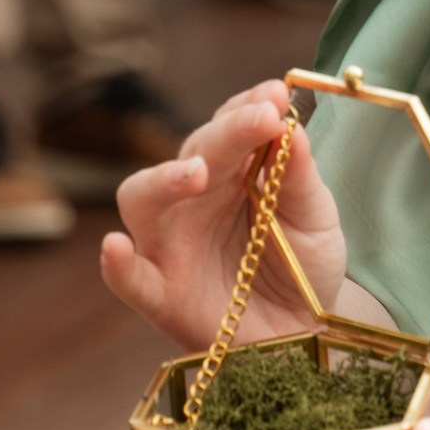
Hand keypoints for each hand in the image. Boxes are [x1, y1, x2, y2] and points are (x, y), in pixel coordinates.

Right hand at [102, 81, 345, 352]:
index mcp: (231, 172)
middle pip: (192, 153)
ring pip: (141, 200)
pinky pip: (130, 279)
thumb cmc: (303, 266)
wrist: (305, 334)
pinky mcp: (161, 295)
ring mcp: (171, 245)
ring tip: (197, 173)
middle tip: (260, 119)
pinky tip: (114, 246)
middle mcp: (192, 201)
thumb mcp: (315, 218)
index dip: (248, 107)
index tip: (275, 95)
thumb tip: (291, 126)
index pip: (229, 126)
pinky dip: (117, 264)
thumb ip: (300, 176)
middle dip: (225, 133)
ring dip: (164, 179)